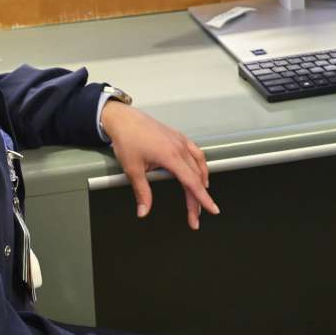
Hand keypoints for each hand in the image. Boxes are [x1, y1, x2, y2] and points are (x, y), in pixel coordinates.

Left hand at [101, 101, 217, 228]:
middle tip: (195, 215)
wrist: (123, 119)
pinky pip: (195, 152)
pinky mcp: (178, 136)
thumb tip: (143, 211)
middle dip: (198, 198)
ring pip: (199, 164)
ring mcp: (180, 141)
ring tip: (200, 196)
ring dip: (201, 182)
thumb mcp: (132, 170)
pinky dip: (200, 164)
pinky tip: (198, 170)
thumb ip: (142, 193)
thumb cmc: (127, 139)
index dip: (203, 199)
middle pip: (196, 178)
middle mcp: (179, 148)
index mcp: (171, 157)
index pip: (192, 183)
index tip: (212, 209)